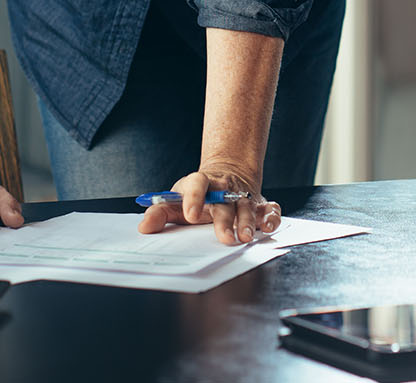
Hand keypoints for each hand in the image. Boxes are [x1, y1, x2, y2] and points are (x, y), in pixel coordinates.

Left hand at [136, 162, 281, 244]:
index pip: (197, 183)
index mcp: (201, 183)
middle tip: (224, 237)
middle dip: (225, 220)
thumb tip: (144, 228)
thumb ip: (159, 213)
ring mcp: (243, 196)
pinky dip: (271, 218)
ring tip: (245, 237)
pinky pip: (270, 209)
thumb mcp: (175, 201)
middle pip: (224, 201)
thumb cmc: (196, 196)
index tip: (190, 214)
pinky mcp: (260, 204)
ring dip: (248, 221)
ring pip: (247, 206)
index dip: (194, 197)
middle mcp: (224, 189)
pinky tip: (267, 229)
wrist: (225, 177)